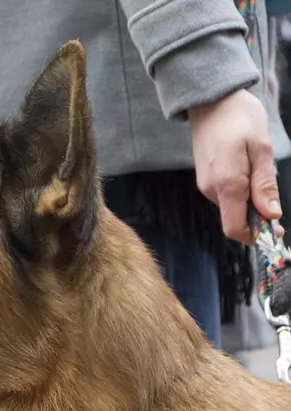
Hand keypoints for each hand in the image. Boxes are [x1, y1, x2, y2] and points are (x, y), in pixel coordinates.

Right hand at [189, 89, 282, 244]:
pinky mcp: (206, 178)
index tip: (277, 231)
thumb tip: (271, 215)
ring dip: (249, 202)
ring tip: (260, 172)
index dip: (256, 236)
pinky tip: (248, 170)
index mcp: (227, 184)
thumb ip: (264, 184)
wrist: (211, 101)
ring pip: (231, 206)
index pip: (235, 228)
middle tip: (275, 199)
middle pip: (235, 219)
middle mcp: (211, 189)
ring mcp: (206, 184)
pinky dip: (240, 193)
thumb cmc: (239, 118)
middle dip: (257, 218)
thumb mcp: (261, 148)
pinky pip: (225, 195)